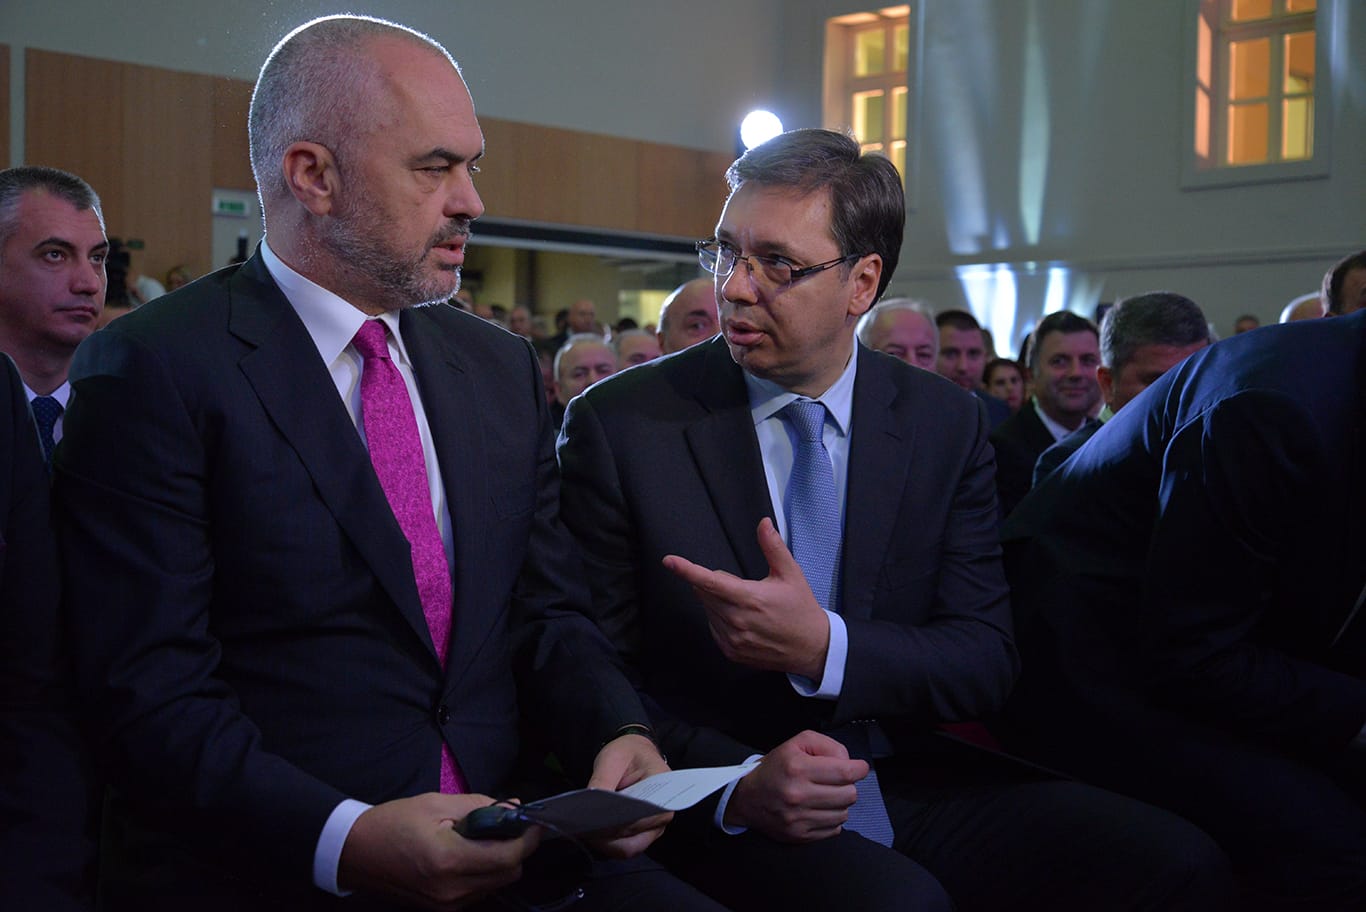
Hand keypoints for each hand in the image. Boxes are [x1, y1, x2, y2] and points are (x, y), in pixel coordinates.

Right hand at [339, 792, 540, 909]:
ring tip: (478, 839)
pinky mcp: (441, 910)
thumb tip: (514, 808)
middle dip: (514, 849)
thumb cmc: (392, 823)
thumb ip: (480, 807)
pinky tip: (466, 855)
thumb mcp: (437, 804)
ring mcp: (446, 906)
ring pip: (495, 885)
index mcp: (449, 861)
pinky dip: (482, 873)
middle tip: (503, 826)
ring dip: (498, 862)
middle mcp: (451, 891)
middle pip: (508, 874)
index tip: (531, 821)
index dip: (526, 838)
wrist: (354, 852)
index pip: (508, 857)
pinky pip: (478, 892)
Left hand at [585, 733, 673, 858]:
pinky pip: (622, 847)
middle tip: (579, 829)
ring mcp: (652, 829)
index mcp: (666, 792)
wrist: (634, 754)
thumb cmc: (628, 753)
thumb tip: (590, 809)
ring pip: (626, 850)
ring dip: (603, 844)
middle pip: (633, 842)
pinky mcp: (640, 835)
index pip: (641, 819)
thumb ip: (603, 780)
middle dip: (605, 839)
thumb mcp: (613, 757)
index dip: (617, 825)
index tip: (592, 822)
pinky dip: (604, 843)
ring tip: (581, 830)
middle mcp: (662, 816)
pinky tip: (588, 832)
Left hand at [663, 518, 829, 678]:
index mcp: (750, 598)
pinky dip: (720, 618)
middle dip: (715, 582)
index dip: (686, 569)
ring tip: (746, 604)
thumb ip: (773, 547)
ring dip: (717, 601)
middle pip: (705, 593)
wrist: (812, 648)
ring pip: (708, 610)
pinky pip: (713, 627)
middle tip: (741, 586)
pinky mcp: (731, 651)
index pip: (710, 581)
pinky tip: (741, 619)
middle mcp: (738, 620)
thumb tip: (763, 524)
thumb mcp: (791, 574)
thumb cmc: (801, 611)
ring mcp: (733, 638)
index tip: (669, 561)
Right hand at [724, 730, 866, 842]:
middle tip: (836, 781)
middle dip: (848, 785)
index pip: (845, 773)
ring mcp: (799, 818)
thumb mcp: (797, 743)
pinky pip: (834, 829)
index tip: (859, 768)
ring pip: (844, 813)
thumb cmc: (775, 768)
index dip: (859, 769)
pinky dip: (832, 819)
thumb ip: (827, 745)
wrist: (747, 797)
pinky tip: (819, 809)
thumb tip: (849, 762)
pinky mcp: (800, 835)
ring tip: (825, 795)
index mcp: (798, 768)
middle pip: (849, 794)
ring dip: (840, 803)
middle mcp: (798, 794)